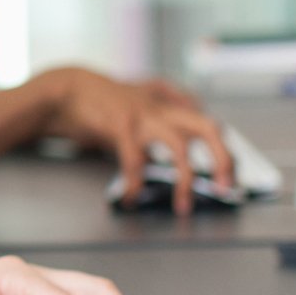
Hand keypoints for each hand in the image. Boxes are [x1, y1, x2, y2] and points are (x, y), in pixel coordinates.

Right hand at [37, 67, 231, 214]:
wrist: (66, 89)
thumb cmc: (101, 99)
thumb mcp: (138, 96)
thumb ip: (162, 104)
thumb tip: (185, 121)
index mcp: (167, 104)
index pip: (208, 123)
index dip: (224, 150)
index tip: (229, 175)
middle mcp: (161, 107)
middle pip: (207, 127)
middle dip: (223, 158)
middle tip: (225, 187)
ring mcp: (143, 115)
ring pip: (179, 145)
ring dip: (185, 178)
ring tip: (183, 205)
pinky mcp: (121, 124)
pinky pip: (136, 159)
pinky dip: (136, 181)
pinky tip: (132, 197)